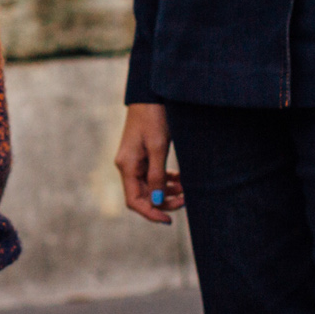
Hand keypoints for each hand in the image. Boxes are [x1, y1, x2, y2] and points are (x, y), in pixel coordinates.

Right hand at [116, 104, 182, 224]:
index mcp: (127, 166)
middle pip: (143, 195)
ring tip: (187, 190)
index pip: (134, 201)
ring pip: (150, 186)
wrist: (151, 93)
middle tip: (186, 201)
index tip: (169, 220)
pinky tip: (181, 179)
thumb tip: (157, 201)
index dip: (151, 213)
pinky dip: (167, 180)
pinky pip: (153, 175)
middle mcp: (127, 165)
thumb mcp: (158, 148)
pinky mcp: (143, 154)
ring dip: (168, 191)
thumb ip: (157, 176)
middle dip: (164, 201)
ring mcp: (135, 160)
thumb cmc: (154, 117)